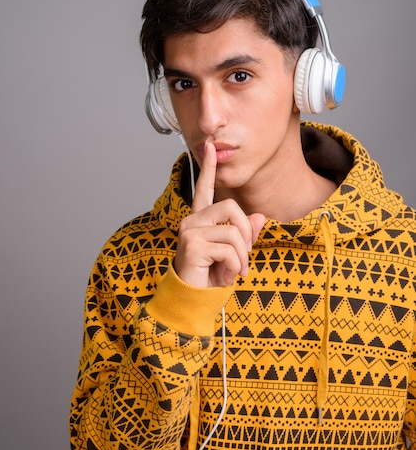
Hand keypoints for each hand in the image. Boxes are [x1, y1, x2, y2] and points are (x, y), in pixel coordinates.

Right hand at [174, 142, 265, 287]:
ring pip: (233, 232)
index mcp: (200, 221)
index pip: (205, 189)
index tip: (210, 147)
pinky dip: (235, 266)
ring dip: (242, 257)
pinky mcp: (192, 245)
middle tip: (244, 257)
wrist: (194, 301)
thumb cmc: (211, 278)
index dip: (208, 168)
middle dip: (246, 233)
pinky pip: (229, 249)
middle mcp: (191, 222)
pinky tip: (225, 277)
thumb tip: (260, 217)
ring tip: (235, 272)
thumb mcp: (234, 255)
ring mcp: (189, 232)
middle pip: (231, 207)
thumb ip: (245, 236)